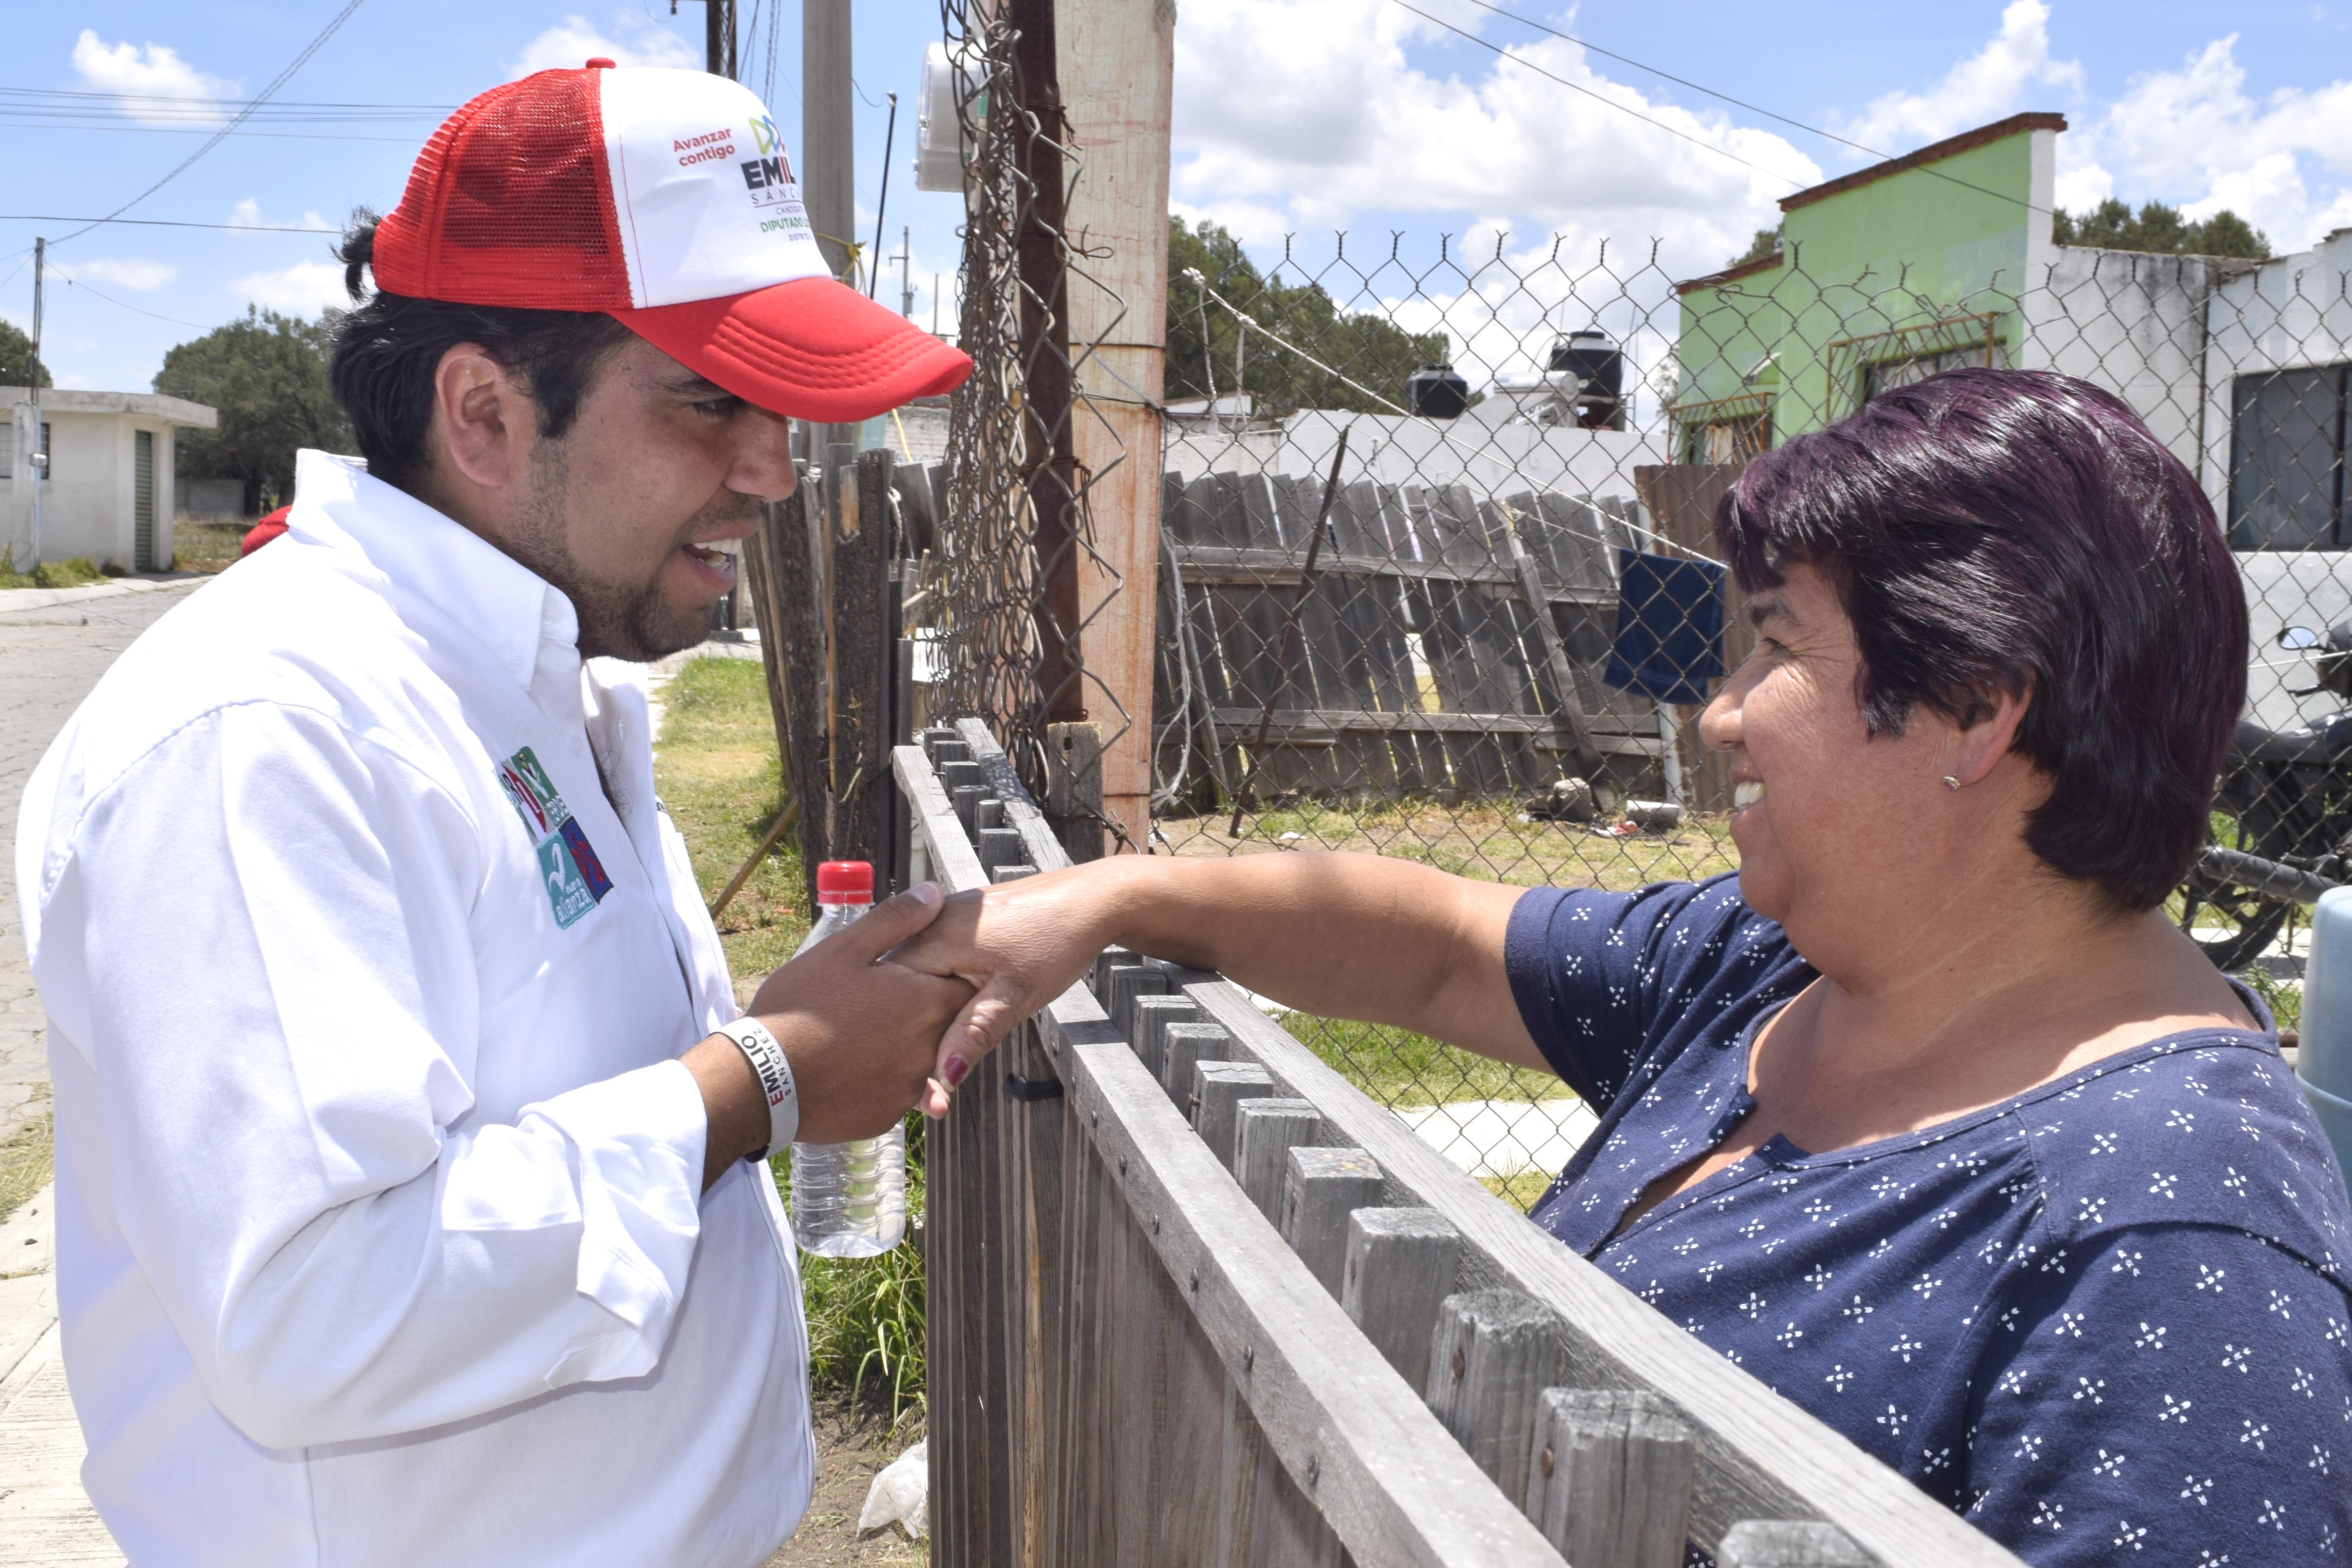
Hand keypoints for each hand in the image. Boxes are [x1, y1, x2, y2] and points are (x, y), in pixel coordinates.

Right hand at [728, 884, 974, 1146]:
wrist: (760, 1081)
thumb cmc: (799, 1009)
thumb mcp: (842, 951)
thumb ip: (895, 920)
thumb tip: (934, 892)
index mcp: (925, 1002)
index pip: (965, 985)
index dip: (941, 975)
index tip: (912, 974)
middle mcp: (929, 1049)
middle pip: (946, 1024)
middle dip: (921, 1011)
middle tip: (878, 1003)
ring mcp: (909, 1087)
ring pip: (921, 1059)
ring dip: (902, 1046)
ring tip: (859, 1035)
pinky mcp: (887, 1116)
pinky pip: (896, 1091)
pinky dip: (880, 1078)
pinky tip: (848, 1065)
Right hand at [885, 861, 1141, 1088]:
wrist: (1091, 901)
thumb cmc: (1056, 942)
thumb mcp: (1016, 995)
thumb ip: (975, 1033)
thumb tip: (945, 1076)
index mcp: (935, 938)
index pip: (888, 990)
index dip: (891, 1030)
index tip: (897, 1064)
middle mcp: (933, 921)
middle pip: (899, 979)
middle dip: (903, 1020)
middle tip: (914, 1062)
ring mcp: (947, 915)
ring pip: (917, 967)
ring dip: (920, 1002)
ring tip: (929, 1037)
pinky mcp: (963, 917)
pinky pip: (936, 953)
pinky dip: (937, 981)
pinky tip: (951, 1002)